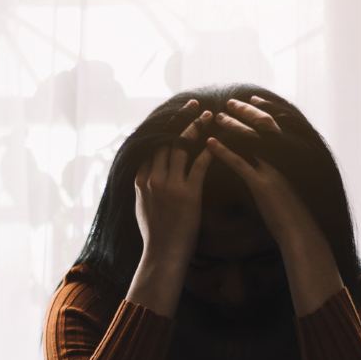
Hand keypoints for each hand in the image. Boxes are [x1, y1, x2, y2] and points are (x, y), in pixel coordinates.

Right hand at [134, 100, 212, 272]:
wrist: (162, 256)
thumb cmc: (155, 236)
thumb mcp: (141, 207)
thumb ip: (144, 188)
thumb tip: (145, 176)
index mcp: (140, 180)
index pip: (151, 144)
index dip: (164, 126)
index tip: (174, 114)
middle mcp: (153, 178)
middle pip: (167, 139)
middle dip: (180, 118)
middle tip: (193, 103)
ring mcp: (170, 185)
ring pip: (183, 146)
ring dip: (197, 127)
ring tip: (209, 114)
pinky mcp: (188, 194)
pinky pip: (200, 164)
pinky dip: (210, 149)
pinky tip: (219, 139)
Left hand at [207, 97, 343, 317]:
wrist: (300, 233)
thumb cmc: (292, 214)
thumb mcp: (288, 186)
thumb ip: (279, 170)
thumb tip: (268, 164)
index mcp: (290, 157)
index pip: (275, 125)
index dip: (261, 110)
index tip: (250, 100)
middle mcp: (283, 160)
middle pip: (263, 126)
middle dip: (246, 112)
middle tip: (229, 103)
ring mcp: (273, 171)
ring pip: (251, 141)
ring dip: (232, 127)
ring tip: (216, 118)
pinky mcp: (263, 186)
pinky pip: (240, 164)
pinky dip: (224, 152)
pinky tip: (210, 144)